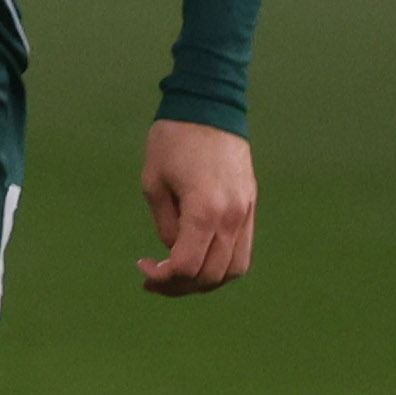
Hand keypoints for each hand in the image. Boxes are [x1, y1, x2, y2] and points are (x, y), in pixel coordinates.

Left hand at [136, 118, 256, 295]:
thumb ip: (166, 224)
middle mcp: (232, 218)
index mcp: (205, 211)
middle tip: (155, 279)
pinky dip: (222, 265)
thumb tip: (174, 251)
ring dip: (205, 281)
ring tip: (178, 275)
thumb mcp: (153, 183)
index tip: (143, 269)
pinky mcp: (252, 207)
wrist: (210, 107)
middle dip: (181, 286)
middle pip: (212, 275)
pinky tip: (199, 259)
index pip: (187, 266)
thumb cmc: (172, 141)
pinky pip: (243, 251)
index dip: (163, 278)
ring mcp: (247, 213)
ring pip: (234, 269)